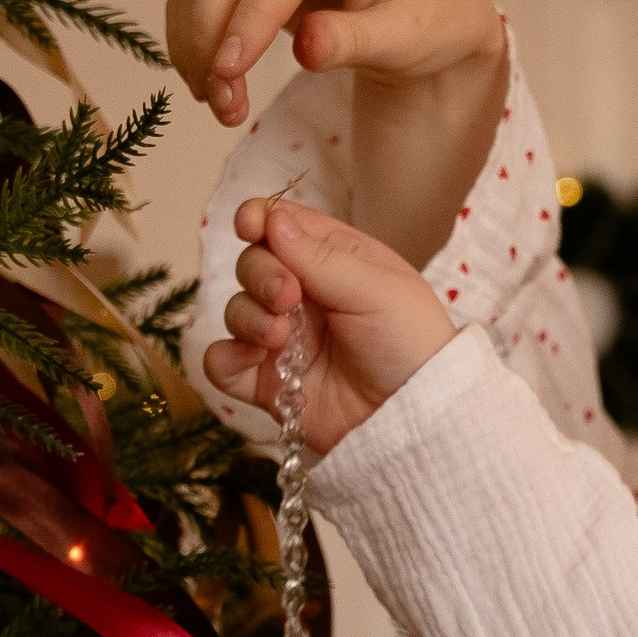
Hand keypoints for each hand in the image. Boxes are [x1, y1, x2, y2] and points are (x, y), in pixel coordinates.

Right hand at [166, 0, 504, 133]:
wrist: (430, 11)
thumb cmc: (432, 17)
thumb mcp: (412, 37)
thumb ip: (359, 39)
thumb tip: (307, 45)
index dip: (254, 14)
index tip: (229, 69)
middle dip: (212, 31)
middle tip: (219, 101)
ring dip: (196, 39)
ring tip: (221, 103)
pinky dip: (192, 33)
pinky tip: (209, 79)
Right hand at [207, 195, 457, 452]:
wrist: (416, 417)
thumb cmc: (411, 344)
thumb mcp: (376, 288)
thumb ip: (320, 256)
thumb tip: (272, 219)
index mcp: (335, 261)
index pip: (283, 227)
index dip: (259, 220)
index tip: (249, 225)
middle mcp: (304, 296)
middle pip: (253, 264)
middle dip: (260, 274)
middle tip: (287, 297)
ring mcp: (283, 340)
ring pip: (236, 310)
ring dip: (247, 316)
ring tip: (279, 336)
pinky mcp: (267, 383)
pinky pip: (221, 363)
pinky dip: (226, 358)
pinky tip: (256, 358)